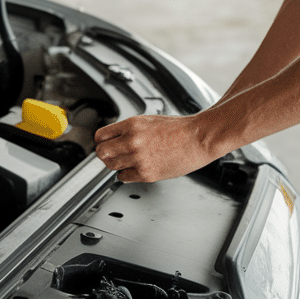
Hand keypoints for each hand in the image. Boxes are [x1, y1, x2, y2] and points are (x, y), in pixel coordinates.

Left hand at [93, 114, 220, 183]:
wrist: (199, 138)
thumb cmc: (178, 129)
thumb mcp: (148, 121)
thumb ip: (128, 130)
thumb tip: (114, 140)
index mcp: (132, 125)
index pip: (100, 136)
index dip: (101, 141)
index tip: (104, 144)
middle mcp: (132, 141)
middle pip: (101, 152)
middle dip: (105, 154)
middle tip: (113, 154)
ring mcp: (138, 158)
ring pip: (111, 166)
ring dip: (115, 165)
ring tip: (127, 161)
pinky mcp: (146, 173)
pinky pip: (123, 177)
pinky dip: (126, 174)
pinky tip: (136, 168)